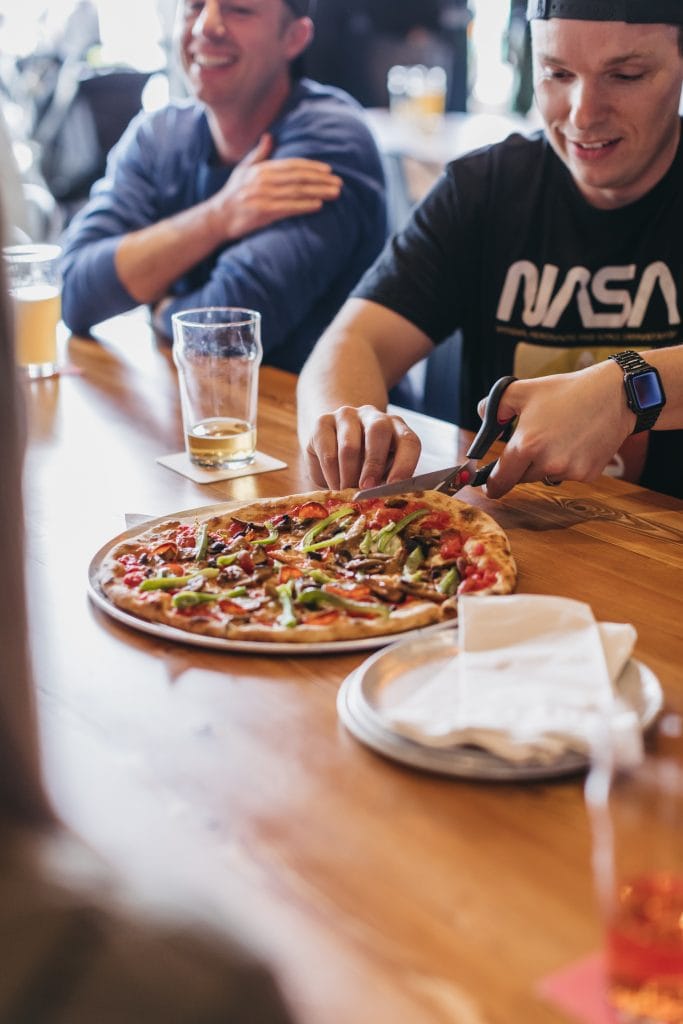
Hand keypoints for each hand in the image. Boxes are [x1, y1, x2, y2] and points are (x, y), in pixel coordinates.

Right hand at [209, 133, 342, 241]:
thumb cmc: (233, 193)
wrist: (218, 217)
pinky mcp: (263, 212)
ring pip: (297, 192)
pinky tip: (318, 205)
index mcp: (262, 169)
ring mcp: (263, 196)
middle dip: (321, 180)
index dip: (312, 167)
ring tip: (335, 194)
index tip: (328, 170)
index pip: (292, 165)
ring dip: (318, 192)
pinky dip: (304, 205)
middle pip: (299, 178)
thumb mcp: (243, 169)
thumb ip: (259, 154)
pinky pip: (288, 207)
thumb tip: (269, 136)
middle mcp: (263, 180)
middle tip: (339, 183)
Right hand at [304, 404, 421, 489]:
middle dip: (373, 464)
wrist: (333, 448)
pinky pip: (328, 452)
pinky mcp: (323, 422)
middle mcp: (374, 416)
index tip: (395, 486)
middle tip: (366, 489)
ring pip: (349, 445)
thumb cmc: (363, 466)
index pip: (408, 440)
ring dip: (348, 475)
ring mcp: (347, 415)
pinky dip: (331, 475)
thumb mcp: (381, 473)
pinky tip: (334, 485)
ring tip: (347, 493)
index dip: (404, 463)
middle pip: (378, 432)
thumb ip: (387, 481)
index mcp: (397, 428)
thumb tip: (388, 501)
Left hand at [479, 362, 634, 497]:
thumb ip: (496, 405)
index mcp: (527, 445)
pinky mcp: (588, 474)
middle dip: (523, 464)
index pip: (501, 479)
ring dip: (545, 464)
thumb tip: (483, 415)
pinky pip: (568, 475)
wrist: (614, 394)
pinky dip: (568, 463)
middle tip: (535, 441)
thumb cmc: (567, 391)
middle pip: (522, 477)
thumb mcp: (524, 390)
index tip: (489, 487)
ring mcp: (569, 471)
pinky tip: (577, 441)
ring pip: (545, 476)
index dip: (492, 485)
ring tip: (560, 435)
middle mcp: (547, 463)